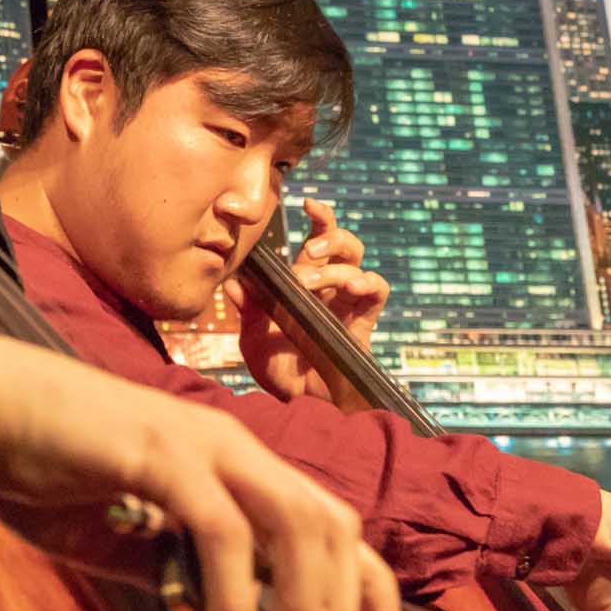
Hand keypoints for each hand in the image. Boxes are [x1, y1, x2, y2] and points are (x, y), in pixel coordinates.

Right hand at [0, 333, 405, 610]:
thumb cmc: (42, 468)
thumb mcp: (120, 538)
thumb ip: (172, 571)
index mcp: (230, 462)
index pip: (329, 518)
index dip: (372, 580)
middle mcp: (232, 448)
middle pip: (331, 525)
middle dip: (338, 607)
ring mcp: (202, 447)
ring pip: (298, 527)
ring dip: (298, 607)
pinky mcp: (163, 458)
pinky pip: (225, 536)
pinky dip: (234, 604)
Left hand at [229, 199, 390, 403]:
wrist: (307, 409)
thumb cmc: (281, 376)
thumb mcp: (256, 343)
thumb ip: (249, 313)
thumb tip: (233, 282)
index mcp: (303, 284)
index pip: (315, 240)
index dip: (318, 217)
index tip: (307, 201)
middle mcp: (329, 288)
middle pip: (343, 242)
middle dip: (329, 235)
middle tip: (308, 253)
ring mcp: (348, 303)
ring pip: (357, 260)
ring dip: (337, 264)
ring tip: (315, 282)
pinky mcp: (364, 322)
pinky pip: (377, 290)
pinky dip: (367, 282)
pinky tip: (350, 290)